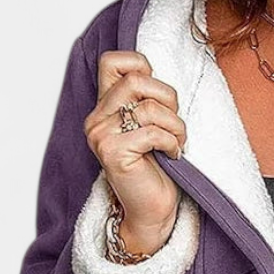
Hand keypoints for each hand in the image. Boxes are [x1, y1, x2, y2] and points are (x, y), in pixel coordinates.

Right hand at [83, 51, 187, 254]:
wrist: (151, 213)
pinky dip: (171, 143)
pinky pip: (152, 132)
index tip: (158, 97)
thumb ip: (146, 99)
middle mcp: (96, 120)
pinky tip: (173, 156)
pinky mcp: (113, 154)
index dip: (142, 67)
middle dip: (168, 98)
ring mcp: (101, 136)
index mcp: (104, 108)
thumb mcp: (151, 125)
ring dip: (175, 125)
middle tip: (175, 124)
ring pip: (148, 107)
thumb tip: (155, 71)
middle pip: (136, 80)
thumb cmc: (157, 170)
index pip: (113, 61)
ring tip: (177, 142)